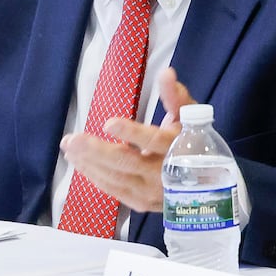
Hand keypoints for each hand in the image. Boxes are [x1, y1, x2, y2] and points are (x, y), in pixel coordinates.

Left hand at [60, 67, 193, 212]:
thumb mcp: (189, 119)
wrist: (207, 188)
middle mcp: (165, 174)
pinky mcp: (142, 203)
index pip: (154, 141)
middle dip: (96, 151)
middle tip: (71, 139)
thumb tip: (167, 72)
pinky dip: (94, 176)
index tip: (108, 123)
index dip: (131, 133)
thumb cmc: (193, 145)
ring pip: (116, 178)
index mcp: (179, 149)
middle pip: (127, 163)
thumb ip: (175, 97)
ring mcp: (153, 192)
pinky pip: (114, 190)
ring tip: (68, 148)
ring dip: (88, 163)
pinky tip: (79, 162)